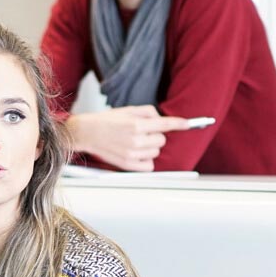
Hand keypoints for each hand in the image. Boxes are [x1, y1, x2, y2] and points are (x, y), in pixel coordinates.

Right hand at [66, 105, 191, 170]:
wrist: (87, 132)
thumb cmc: (107, 120)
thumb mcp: (128, 110)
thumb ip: (148, 112)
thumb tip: (162, 119)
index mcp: (135, 125)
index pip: (165, 125)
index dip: (179, 124)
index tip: (188, 124)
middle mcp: (135, 140)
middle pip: (162, 140)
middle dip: (156, 135)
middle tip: (143, 132)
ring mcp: (131, 154)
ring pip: (156, 152)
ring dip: (151, 147)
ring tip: (136, 142)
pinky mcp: (127, 165)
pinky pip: (149, 165)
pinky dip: (147, 159)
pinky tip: (137, 153)